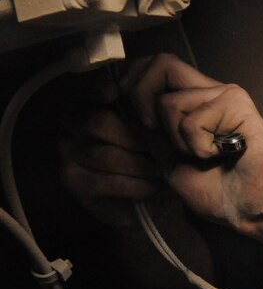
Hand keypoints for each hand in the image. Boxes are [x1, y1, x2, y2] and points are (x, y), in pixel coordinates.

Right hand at [59, 75, 162, 225]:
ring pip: (106, 155)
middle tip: (166, 150)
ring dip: (140, 165)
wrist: (157, 199)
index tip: (115, 93)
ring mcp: (70, 152)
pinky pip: (106, 181)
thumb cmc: (159, 155)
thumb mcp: (160, 130)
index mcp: (94, 102)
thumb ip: (151, 113)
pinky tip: (152, 187)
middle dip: (138, 138)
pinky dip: (135, 185)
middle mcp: (75, 123)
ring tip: (162, 170)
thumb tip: (158, 100)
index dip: (101, 90)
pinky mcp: (73, 180)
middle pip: (99, 122)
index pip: (92, 90)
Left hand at [121, 54, 262, 230]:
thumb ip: (148, 130)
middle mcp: (208, 90)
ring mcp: (224, 94)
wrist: (254, 209)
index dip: (129, 85)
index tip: (129, 120)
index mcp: (191, 99)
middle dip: (139, 101)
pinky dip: (198, 148)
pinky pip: (192, 122)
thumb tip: (118, 101)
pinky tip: (222, 155)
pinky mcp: (237, 103)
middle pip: (159, 63)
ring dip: (175, 141)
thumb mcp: (167, 158)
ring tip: (204, 155)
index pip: (150, 67)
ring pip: (168, 102)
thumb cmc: (219, 190)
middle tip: (155, 135)